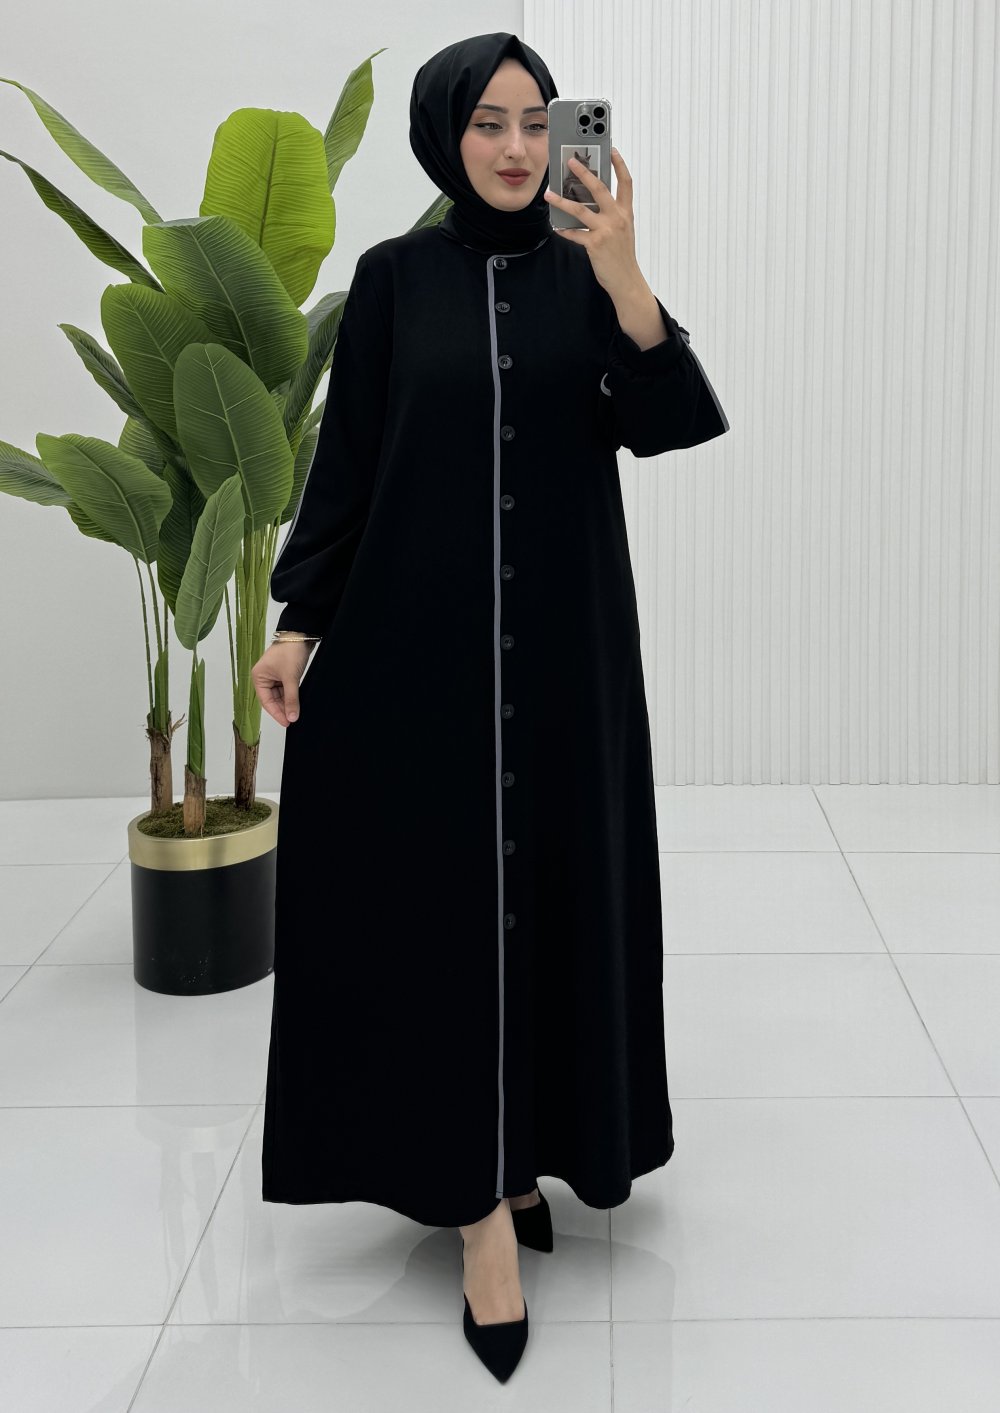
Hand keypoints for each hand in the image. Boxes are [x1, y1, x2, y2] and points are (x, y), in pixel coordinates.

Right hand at [251, 640, 312, 727]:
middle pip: (273, 699)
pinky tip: (297, 704)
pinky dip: (291, 696)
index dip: (276, 713)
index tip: (286, 723)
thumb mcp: (290, 678)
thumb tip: (292, 717)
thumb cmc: (290, 651)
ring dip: (287, 703)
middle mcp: (264, 677)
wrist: (302, 635)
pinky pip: (286, 689)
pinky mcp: (284, 674)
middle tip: (293, 720)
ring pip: (280, 695)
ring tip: (296, 713)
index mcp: (259, 677)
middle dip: (283, 709)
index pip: (266, 701)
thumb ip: (291, 699)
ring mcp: (274, 676)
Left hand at [543, 148, 641, 297]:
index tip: (612, 151)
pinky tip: (556, 226)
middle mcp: (617, 218)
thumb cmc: (623, 256)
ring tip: (549, 194)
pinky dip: (564, 230)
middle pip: (599, 188)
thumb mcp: (623, 231)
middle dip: (584, 172)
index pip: (625, 183)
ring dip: (562, 201)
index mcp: (625, 213)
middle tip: (571, 162)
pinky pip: (574, 234)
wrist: (627, 280)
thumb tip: (592, 204)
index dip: (619, 165)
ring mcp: (605, 230)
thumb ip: (612, 216)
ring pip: (580, 209)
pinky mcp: (594, 244)